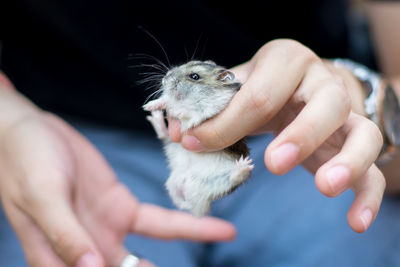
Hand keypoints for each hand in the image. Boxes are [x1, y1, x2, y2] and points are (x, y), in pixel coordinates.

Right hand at [0, 80, 234, 266]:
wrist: (32, 132)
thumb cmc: (25, 164)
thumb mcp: (42, 196)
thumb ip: (65, 232)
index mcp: (57, 258)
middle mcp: (86, 250)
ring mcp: (106, 229)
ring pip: (148, 257)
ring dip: (180, 259)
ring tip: (220, 248)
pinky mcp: (121, 206)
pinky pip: (158, 223)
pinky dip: (185, 226)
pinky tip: (215, 229)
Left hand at [169, 39, 385, 232]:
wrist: (301, 86)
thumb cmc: (263, 88)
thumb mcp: (236, 88)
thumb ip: (209, 107)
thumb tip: (176, 130)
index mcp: (285, 61)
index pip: (259, 95)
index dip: (224, 124)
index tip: (193, 145)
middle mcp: (322, 81)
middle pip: (326, 102)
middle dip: (300, 135)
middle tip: (274, 163)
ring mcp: (347, 112)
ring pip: (363, 131)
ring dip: (347, 161)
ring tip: (324, 187)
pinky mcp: (358, 140)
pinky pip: (374, 165)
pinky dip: (368, 194)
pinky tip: (355, 220)